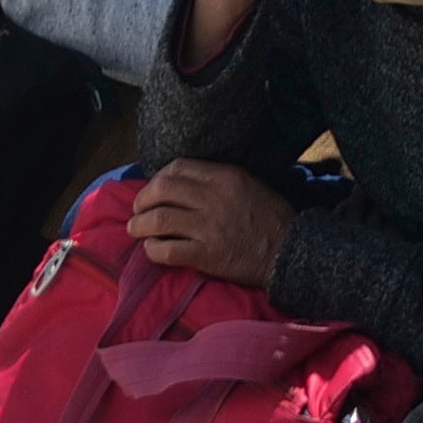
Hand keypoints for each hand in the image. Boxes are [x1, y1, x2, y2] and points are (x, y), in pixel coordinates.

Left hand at [125, 161, 292, 288]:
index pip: (178, 168)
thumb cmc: (270, 216)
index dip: (158, 177)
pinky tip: (151, 250)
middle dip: (142, 200)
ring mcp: (208, 227)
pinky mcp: (206, 255)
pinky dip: (153, 250)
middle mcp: (212, 197)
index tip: (153, 189)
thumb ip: (217, 179)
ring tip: (135, 229)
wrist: (288, 250)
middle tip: (137, 210)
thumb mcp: (248, 183)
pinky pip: (167, 250)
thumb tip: (184, 183)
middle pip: (162, 190)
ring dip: (140, 225)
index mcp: (224, 176)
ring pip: (159, 220)